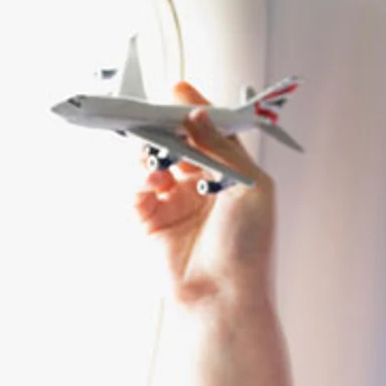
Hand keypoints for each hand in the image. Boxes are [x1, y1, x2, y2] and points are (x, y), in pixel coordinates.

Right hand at [132, 82, 275, 314]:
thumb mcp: (248, 186)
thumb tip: (197, 113)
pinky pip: (136, 193)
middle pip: (176, 143)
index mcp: (233, 175)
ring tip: (157, 166)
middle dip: (164, 130)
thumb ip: (222, 147)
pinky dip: (138, 185)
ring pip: (152, 164)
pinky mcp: (152, 224)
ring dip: (151, 157)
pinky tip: (150, 187)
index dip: (194, 110)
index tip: (178, 89)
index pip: (210, 132)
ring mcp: (176, 204)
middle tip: (153, 118)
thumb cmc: (248, 248)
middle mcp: (203, 186)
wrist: (224, 297)